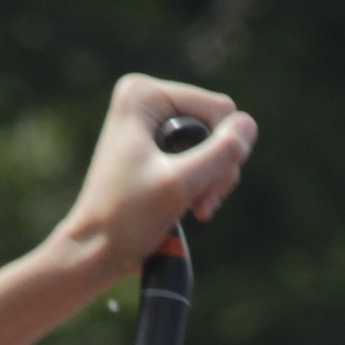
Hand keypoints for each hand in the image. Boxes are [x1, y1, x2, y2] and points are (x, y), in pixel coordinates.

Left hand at [50, 74, 258, 283]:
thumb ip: (220, 154)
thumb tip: (249, 125)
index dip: (224, 151)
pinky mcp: (155, 142)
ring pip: (212, 143)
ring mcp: (150, 120)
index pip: (219, 109)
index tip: (204, 191)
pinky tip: (191, 207)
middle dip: (216, 168)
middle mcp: (146, 98)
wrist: (95, 250)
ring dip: (212, 180)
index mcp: (144, 94)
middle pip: (217, 124)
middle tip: (200, 204)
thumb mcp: (180, 186)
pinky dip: (201, 183)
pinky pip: (199, 155)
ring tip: (196, 209)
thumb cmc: (128, 220)